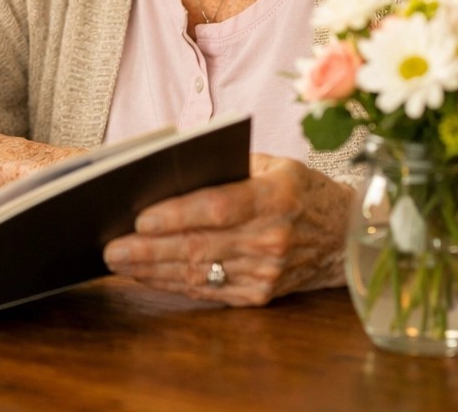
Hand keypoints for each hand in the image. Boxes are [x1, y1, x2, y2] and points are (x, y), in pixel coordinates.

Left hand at [102, 153, 353, 305]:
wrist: (346, 235)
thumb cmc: (298, 187)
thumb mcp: (271, 162)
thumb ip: (224, 164)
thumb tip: (168, 166)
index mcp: (275, 197)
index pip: (218, 207)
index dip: (178, 214)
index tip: (140, 217)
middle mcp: (272, 239)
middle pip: (199, 245)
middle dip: (149, 249)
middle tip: (111, 246)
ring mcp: (266, 272)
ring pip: (198, 272)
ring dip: (152, 269)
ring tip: (117, 260)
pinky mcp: (259, 295)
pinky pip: (207, 291)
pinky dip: (172, 283)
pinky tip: (146, 274)